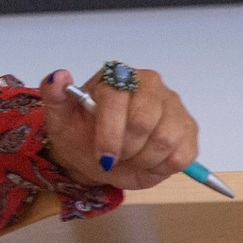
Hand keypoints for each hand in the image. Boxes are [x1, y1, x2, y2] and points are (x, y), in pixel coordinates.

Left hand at [36, 65, 199, 189]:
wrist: (99, 156)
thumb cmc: (80, 134)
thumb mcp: (59, 118)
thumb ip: (53, 95)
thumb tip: (58, 76)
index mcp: (116, 76)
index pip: (117, 99)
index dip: (110, 134)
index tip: (103, 157)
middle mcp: (149, 84)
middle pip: (143, 122)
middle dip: (125, 149)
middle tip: (115, 156)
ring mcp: (173, 105)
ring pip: (165, 139)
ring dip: (142, 159)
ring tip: (130, 157)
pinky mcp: (189, 129)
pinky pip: (181, 155)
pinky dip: (161, 167)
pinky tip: (148, 160)